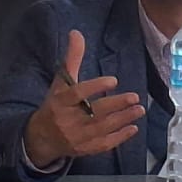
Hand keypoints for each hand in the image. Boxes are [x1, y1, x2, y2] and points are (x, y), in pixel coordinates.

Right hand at [22, 30, 142, 166]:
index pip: (77, 94)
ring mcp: (77, 137)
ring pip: (102, 129)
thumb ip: (72, 59)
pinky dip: (119, 138)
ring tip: (139, 109)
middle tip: (135, 97)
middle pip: (94, 113)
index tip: (114, 80)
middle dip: (116, 105)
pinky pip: (104, 145)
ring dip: (123, 119)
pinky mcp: (85, 149)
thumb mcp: (60, 82)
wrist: (41, 138)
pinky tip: (133, 128)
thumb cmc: (55, 105)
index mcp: (60, 102)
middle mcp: (68, 120)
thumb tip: (76, 33)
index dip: (95, 87)